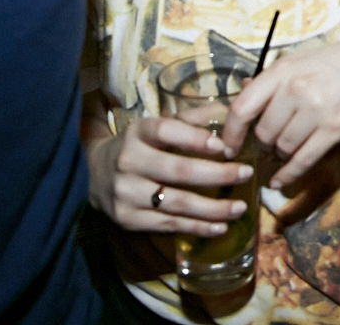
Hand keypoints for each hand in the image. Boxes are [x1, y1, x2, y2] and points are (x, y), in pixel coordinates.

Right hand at [86, 116, 254, 234]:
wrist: (93, 173)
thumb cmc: (139, 146)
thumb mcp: (156, 126)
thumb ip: (191, 118)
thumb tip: (230, 111)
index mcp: (138, 132)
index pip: (167, 130)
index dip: (195, 138)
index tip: (224, 147)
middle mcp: (129, 161)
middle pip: (178, 171)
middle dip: (218, 175)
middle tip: (246, 174)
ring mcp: (127, 193)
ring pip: (177, 203)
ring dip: (213, 208)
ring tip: (240, 207)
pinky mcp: (128, 219)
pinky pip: (169, 224)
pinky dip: (198, 227)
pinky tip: (220, 226)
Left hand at [222, 33, 339, 188]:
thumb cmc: (336, 63)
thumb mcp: (300, 61)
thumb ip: (271, 80)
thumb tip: (239, 94)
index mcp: (282, 70)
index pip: (242, 107)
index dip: (231, 133)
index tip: (227, 147)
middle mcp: (297, 89)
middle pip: (263, 133)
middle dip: (263, 143)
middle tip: (270, 143)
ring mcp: (317, 109)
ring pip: (282, 148)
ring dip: (280, 154)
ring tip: (285, 149)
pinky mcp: (336, 128)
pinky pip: (303, 160)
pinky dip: (288, 174)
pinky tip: (280, 181)